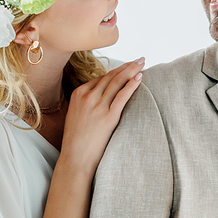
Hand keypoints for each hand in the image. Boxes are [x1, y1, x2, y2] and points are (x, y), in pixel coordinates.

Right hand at [60, 58, 143, 172]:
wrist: (75, 158)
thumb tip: (100, 99)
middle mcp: (87, 96)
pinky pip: (122, 95)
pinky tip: (140, 77)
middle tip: (139, 59)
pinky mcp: (108, 116)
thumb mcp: (76, 116)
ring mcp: (97, 106)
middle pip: (110, 76)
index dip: (116, 71)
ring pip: (117, 82)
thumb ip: (85, 104)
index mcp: (78, 94)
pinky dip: (132, 84)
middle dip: (127, 66)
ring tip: (142, 63)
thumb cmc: (76, 141)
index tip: (127, 66)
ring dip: (132, 70)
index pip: (101, 78)